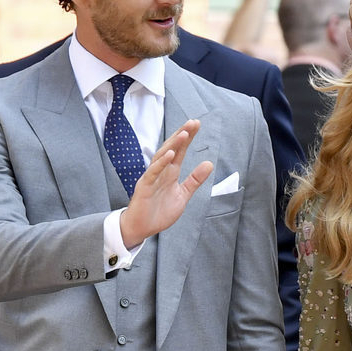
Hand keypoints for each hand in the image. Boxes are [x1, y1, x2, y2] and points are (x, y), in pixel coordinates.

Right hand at [119, 120, 213, 248]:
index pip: (180, 151)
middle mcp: (160, 172)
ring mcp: (152, 178)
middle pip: (171, 149)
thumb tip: (209, 163)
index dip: (188, 138)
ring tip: (184, 133)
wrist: (141, 228)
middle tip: (193, 122)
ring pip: (161, 157)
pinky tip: (169, 154)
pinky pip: (152, 173)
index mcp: (170, 173)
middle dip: (182, 136)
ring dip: (172, 145)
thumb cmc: (159, 211)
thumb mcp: (183, 195)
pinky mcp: (144, 188)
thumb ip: (194, 180)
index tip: (196, 124)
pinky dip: (161, 163)